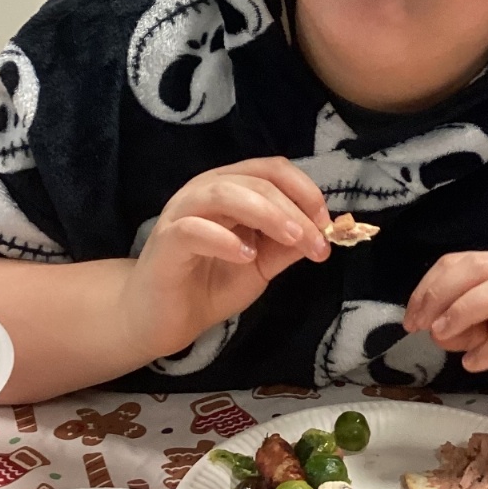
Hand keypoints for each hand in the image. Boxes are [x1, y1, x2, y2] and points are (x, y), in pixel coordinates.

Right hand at [122, 157, 330, 362]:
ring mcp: (182, 213)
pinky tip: (246, 256)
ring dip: (267, 214)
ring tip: (292, 239)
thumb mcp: (261, 264)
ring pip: (225, 193)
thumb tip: (324, 232)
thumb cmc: (210, 283)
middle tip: (318, 242)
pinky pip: (193, 229)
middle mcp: (205, 190)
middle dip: (295, 209)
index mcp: (230, 188)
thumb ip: (287, 246)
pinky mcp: (166, 242)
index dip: (305, 192)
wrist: (160, 318)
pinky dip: (224, 239)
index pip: (272, 170)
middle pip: (256, 180)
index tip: (327, 225)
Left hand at [404, 251, 487, 410]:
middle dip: (439, 293)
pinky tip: (474, 364)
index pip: (462, 261)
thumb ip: (468, 329)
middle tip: (418, 324)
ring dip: (463, 311)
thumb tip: (434, 331)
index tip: (410, 316)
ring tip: (441, 336)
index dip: (430, 285)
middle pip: (478, 267)